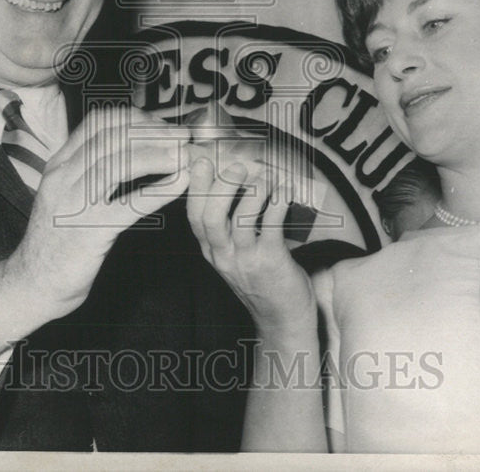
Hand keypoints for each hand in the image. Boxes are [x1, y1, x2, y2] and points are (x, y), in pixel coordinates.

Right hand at [0, 105, 190, 343]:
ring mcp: (74, 203)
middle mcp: (63, 177)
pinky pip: (130, 205)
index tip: (161, 125)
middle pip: (112, 137)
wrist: (32, 283)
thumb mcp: (66, 194)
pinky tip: (180, 184)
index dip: (135, 118)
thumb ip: (90, 170)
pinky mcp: (89, 232)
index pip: (98, 122)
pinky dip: (159, 191)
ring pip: (119, 164)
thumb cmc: (57, 240)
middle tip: (182, 135)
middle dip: (153, 132)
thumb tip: (132, 149)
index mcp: (59, 164)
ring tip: (184, 155)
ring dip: (158, 155)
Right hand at [186, 156, 314, 335]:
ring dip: (255, 191)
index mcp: (213, 251)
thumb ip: (231, 227)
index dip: (197, 188)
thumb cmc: (264, 280)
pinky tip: (285, 190)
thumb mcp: (237, 256)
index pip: (195, 217)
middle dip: (222, 186)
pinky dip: (278, 202)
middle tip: (238, 167)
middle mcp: (224, 256)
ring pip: (241, 219)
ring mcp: (246, 260)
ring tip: (267, 176)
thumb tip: (237, 185)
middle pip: (211, 217)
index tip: (203, 161)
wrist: (284, 318)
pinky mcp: (271, 262)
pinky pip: (272, 226)